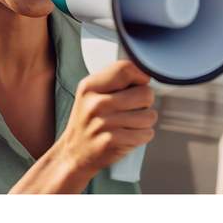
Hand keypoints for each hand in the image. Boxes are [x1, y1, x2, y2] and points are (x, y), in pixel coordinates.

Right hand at [53, 60, 156, 177]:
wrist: (73, 153)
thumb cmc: (88, 121)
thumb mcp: (91, 94)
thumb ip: (114, 81)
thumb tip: (145, 73)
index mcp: (90, 86)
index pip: (126, 69)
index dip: (140, 76)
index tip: (139, 84)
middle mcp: (96, 103)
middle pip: (145, 93)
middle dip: (145, 102)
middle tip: (134, 108)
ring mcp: (103, 123)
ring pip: (149, 115)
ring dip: (145, 121)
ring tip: (130, 124)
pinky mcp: (112, 141)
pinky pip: (146, 134)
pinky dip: (143, 136)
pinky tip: (129, 135)